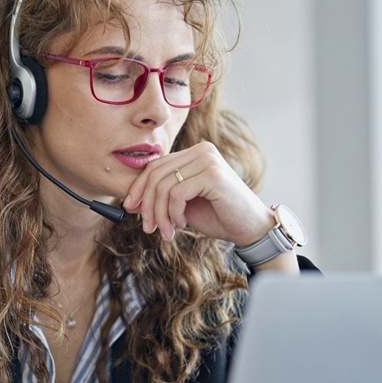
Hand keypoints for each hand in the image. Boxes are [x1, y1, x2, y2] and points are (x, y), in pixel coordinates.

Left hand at [122, 141, 273, 246]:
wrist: (249, 229)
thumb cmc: (218, 216)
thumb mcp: (182, 205)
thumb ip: (162, 197)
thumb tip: (131, 201)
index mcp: (194, 153)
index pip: (155, 165)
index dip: (139, 187)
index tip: (131, 208)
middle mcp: (201, 151)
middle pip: (156, 173)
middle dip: (147, 204)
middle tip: (148, 228)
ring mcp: (208, 160)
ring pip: (164, 185)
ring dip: (160, 214)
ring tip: (167, 231)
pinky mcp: (213, 174)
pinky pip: (177, 193)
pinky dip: (174, 213)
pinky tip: (182, 224)